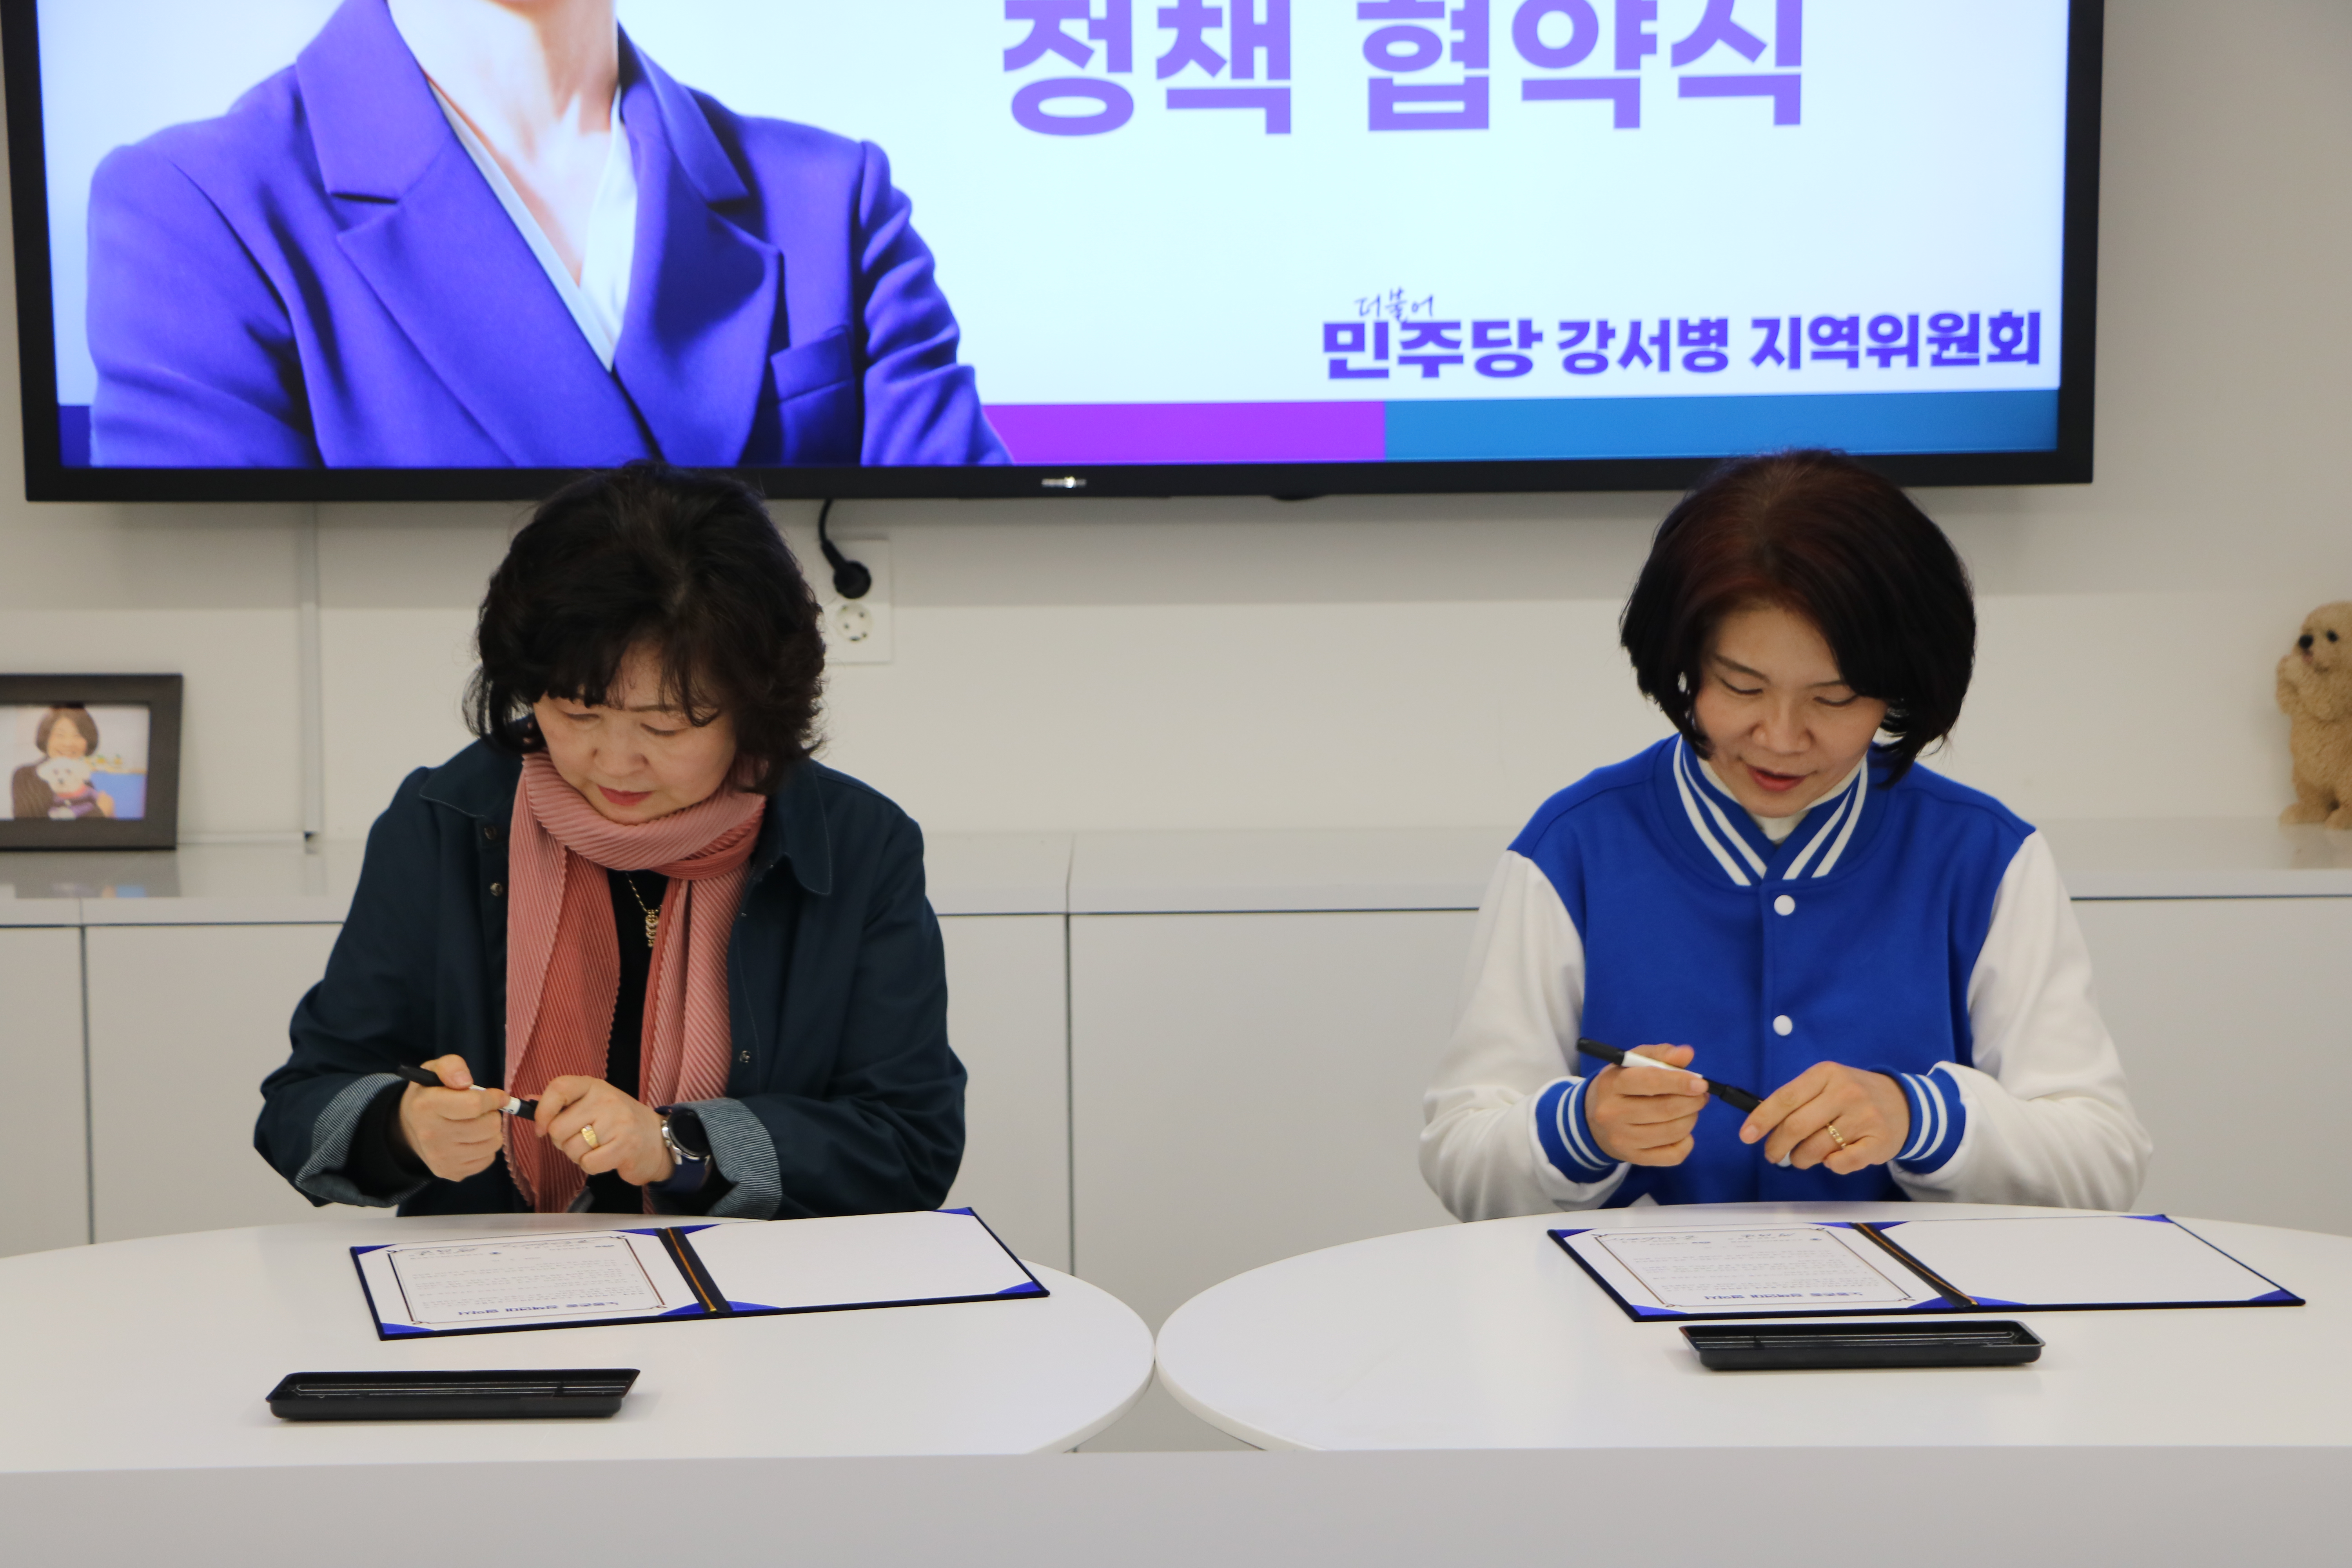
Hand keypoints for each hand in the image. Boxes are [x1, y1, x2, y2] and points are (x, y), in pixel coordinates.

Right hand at [394, 1054, 511, 1181]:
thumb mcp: (434, 1070)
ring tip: (476, 1123)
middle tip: (480, 1111)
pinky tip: (471, 1139)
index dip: (493, 1098)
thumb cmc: (430, 1093)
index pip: (475, 1105)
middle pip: (489, 1126)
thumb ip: (451, 1066)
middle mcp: (431, 1135)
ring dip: (491, 1131)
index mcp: (426, 1106)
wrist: (410, 1128)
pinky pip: (488, 1159)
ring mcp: (441, 1158)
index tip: (497, 1096)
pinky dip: (485, 1148)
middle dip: (492, 1114)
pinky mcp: (451, 1173)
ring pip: (493, 1143)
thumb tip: (466, 1081)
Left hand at [535, 1077, 674, 1186]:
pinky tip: (604, 1157)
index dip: (542, 1111)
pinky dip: (591, 1166)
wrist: (656, 1138)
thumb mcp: (591, 1104)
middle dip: (562, 1142)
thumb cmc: (617, 1122)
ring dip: (577, 1156)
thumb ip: (561, 1102)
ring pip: (572, 1149)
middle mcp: (606, 1099)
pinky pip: (588, 1163)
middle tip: (580, 1139)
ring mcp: (618, 1121)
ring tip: (595, 1147)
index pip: (558, 1088)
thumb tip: (528, 1101)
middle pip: (558, 1128)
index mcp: (593, 1086)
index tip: (540, 1128)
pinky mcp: (625, 1145)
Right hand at [1585, 1044, 1711, 1165]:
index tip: (1700, 1083)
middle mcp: (1612, 1114)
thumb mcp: (1633, 1063)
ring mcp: (1622, 1139)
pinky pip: (1673, 1155)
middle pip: (1665, 1109)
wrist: (1592, 1121)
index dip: (1680, 1082)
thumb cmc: (1620, 1086)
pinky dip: (1686, 1142)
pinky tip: (1682, 1132)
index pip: (1650, 1081)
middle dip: (1692, 1101)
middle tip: (1701, 1095)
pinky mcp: (1634, 1158)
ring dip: (1691, 1119)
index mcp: (1611, 1084)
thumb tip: (1687, 1054)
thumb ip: (1660, 1054)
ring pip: (1672, 1132)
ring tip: (1690, 1110)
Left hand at [1739, 1062, 1910, 1174]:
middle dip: (1777, 1146)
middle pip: (1797, 1126)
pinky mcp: (1879, 1141)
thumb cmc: (1853, 1095)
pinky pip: (1842, 1162)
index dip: (1762, 1119)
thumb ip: (1797, 1099)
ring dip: (1801, 1159)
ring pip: (1816, 1148)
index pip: (1785, 1098)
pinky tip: (1831, 1158)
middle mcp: (1845, 1093)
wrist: (1904, 1102)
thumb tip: (1762, 1124)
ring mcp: (1864, 1117)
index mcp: (1826, 1074)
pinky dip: (1831, 1165)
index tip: (1746, 1136)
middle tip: (1772, 1155)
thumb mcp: (1826, 1083)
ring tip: (1802, 1157)